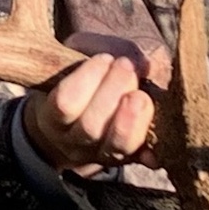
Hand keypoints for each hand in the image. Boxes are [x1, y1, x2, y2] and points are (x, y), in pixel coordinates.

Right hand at [22, 40, 155, 177]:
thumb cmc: (80, 80)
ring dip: (133, 117)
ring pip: (117, 146)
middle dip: (114, 90)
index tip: (104, 58)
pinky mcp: (127, 159)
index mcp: (53, 116)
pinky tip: (155, 138)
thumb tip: (138, 60)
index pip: (65, 103)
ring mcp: (101, 155)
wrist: (76, 122)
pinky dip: (150, 151)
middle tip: (126, 66)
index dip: (87, 79)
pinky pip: (141, 159)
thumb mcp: (78, 58)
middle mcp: (74, 142)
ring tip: (140, 94)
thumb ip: (99, 49)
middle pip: (91, 127)